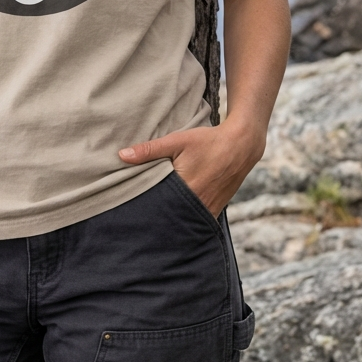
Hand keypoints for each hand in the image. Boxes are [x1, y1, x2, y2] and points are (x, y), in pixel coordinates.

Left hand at [119, 120, 264, 216]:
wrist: (240, 145)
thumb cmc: (207, 141)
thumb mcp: (176, 141)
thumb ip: (149, 150)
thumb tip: (121, 155)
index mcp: (186, 189)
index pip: (158, 206)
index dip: (144, 210)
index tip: (131, 213)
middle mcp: (198, 204)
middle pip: (171, 217)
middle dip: (156, 218)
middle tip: (139, 220)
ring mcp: (209, 209)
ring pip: (185, 220)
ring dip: (172, 219)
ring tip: (155, 221)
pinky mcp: (217, 209)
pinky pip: (198, 219)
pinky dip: (187, 218)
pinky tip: (176, 215)